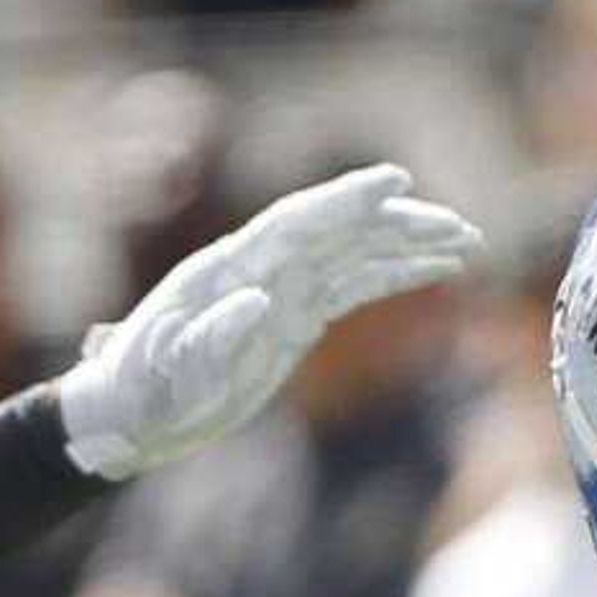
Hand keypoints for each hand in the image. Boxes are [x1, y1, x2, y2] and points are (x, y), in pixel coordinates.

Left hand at [56, 163, 480, 482]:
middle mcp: (260, 268)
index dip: (346, 200)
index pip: (298, 222)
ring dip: (410, 245)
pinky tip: (434, 268)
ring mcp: (282, 290)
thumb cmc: (140, 393)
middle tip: (459, 227)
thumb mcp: (167, 371)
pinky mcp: (295, 319)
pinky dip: (393, 274)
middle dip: (399, 224)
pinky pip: (353, 287)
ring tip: (466, 242)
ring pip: (355, 255)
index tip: (396, 182)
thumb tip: (259, 301)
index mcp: (229, 268)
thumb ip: (207, 336)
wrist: (130, 414)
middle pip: (340, 232)